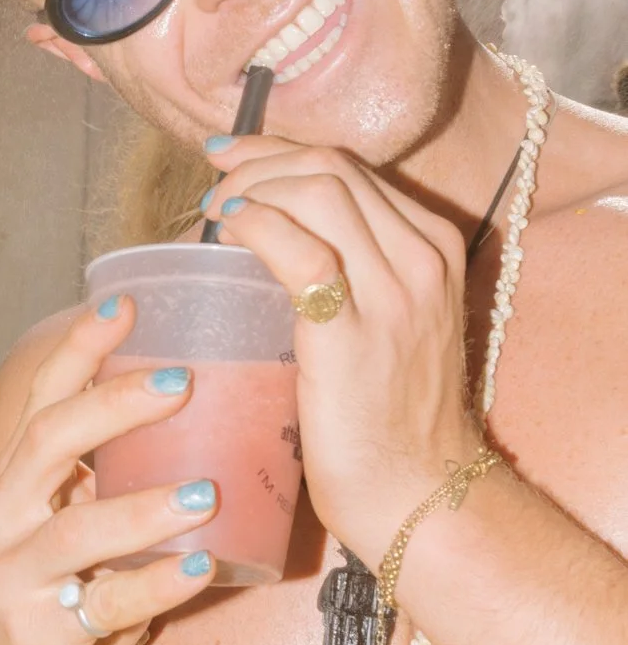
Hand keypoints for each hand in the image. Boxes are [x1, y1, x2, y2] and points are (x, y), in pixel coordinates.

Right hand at [0, 301, 218, 644]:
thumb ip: (122, 475)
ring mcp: (15, 577)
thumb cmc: (71, 595)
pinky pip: (105, 604)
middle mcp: (6, 516)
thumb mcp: (88, 525)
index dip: (80, 347)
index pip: (43, 397)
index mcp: (20, 479)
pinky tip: (203, 566)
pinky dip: (157, 584)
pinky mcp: (40, 635)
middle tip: (182, 381)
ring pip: (76, 530)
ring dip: (145, 506)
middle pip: (50, 443)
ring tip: (207, 490)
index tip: (126, 302)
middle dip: (113, 407)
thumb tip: (214, 402)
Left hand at [200, 134, 481, 564]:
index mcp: (433, 248)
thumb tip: (267, 236)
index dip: (280, 150)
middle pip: (331, 167)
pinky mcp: (353, 335)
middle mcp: (423, 259)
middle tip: (212, 187)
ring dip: (251, 188)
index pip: (351, 167)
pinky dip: (256, 225)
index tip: (230, 157)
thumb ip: (350, 275)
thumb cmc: (387, 420)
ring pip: (318, 190)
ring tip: (213, 213)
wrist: (418, 494)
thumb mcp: (387, 326)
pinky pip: (300, 251)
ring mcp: (394, 294)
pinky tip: (228, 233)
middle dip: (259, 161)